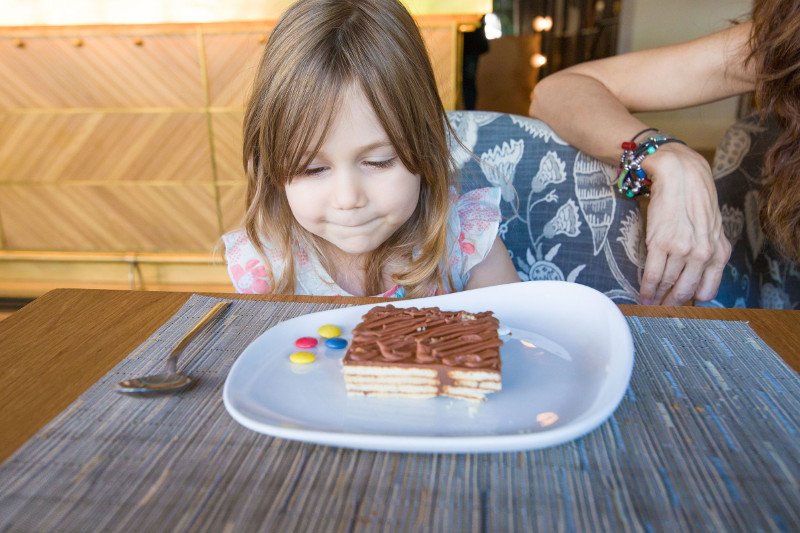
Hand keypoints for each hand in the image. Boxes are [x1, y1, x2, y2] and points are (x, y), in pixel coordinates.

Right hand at [639, 143, 730, 304]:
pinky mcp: (661, 243)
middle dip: (672, 305)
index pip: (706, 290)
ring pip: (668, 284)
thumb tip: (694, 277)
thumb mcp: (711, 229)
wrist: (681, 176)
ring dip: (657, 298)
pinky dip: (646, 288)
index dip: (692, 303)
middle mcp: (703, 253)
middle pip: (685, 290)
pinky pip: (653, 274)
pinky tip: (643, 295)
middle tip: (662, 312)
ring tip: (650, 305)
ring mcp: (682, 249)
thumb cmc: (694, 200)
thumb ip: (708, 252)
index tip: (681, 308)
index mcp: (719, 252)